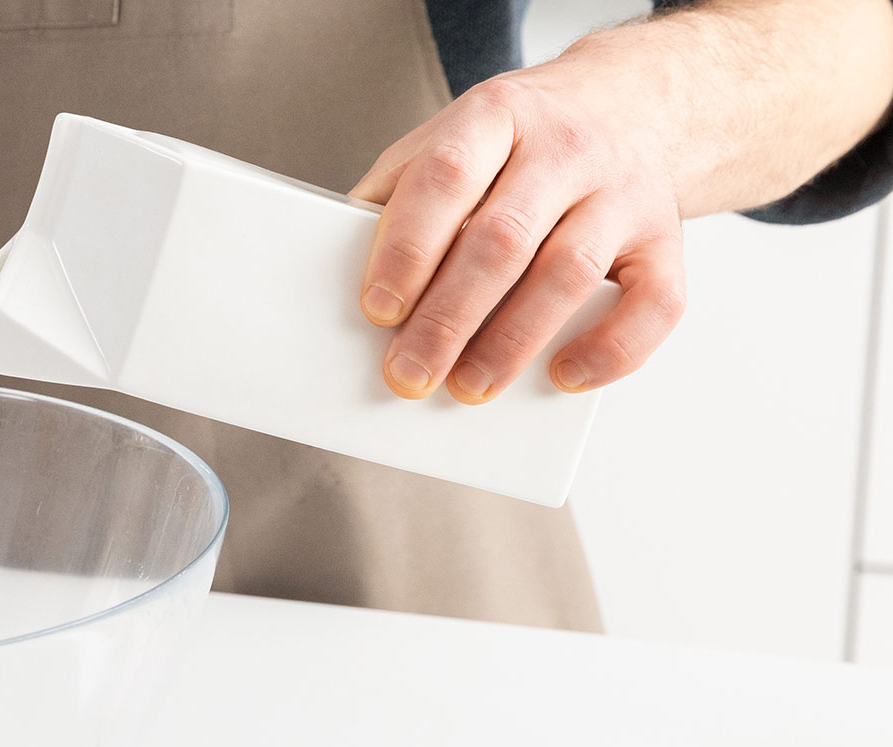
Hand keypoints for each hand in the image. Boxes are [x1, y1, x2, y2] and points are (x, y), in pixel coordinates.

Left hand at [350, 60, 686, 403]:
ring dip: (512, 342)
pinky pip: (654, 301)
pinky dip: (611, 349)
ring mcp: (624, 192)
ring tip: (467, 386)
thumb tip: (338, 269)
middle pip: (502, 239)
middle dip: (448, 317)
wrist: (631, 103)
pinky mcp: (665, 238)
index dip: (408, 247)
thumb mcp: (450, 136)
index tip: (377, 310)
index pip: (445, 178)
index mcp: (497, 115)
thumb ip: (397, 192)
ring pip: (569, 273)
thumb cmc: (518, 140)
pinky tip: (563, 375)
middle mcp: (566, 148)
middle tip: (409, 373)